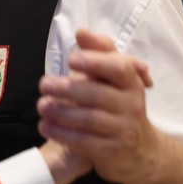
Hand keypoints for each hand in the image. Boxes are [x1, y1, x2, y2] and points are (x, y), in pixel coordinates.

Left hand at [37, 28, 157, 183]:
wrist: (141, 151)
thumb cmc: (121, 104)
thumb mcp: (116, 77)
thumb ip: (99, 51)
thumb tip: (81, 31)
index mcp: (132, 83)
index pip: (118, 68)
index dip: (95, 62)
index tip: (71, 59)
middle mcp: (132, 106)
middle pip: (97, 94)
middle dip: (67, 88)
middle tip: (43, 84)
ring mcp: (123, 130)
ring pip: (89, 119)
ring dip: (60, 111)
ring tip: (41, 105)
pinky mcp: (111, 152)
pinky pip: (84, 141)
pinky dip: (61, 133)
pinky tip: (45, 125)